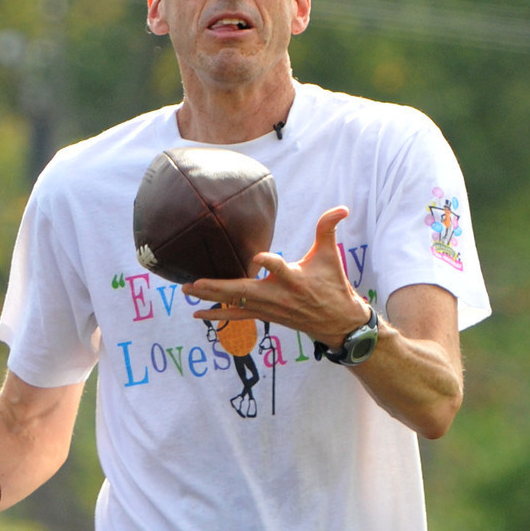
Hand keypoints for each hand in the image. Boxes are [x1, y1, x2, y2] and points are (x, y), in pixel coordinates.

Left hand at [189, 206, 368, 348]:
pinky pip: (237, 316)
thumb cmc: (333, 286)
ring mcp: (269, 308)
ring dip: (210, 298)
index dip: (270, 263)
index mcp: (295, 279)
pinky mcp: (265, 315)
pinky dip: (217, 316)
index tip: (258, 257)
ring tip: (188, 291)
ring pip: (235, 303)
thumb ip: (329, 229)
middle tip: (194, 282)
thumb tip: (342, 208)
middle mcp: (278, 296)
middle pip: (244, 291)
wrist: (337, 321)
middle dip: (217, 287)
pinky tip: (196, 314)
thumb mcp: (331, 256)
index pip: (280, 269)